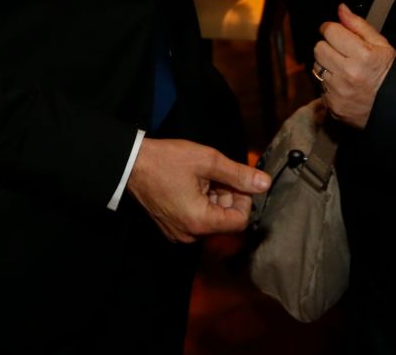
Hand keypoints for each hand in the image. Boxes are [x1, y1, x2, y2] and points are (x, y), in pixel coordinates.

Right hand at [126, 137, 269, 242]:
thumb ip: (239, 174)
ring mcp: (179, 233)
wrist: (131, 164)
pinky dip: (201, 202)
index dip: (244, 199)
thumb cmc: (167, 161)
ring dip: (215, 197)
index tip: (235, 180)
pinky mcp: (172, 228)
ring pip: (212, 218)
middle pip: (225, 220)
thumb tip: (265, 183)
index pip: (240, 221)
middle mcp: (190, 235)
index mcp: (200, 222)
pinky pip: (197, 219)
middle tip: (216, 173)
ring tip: (202, 176)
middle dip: (228, 196)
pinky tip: (193, 184)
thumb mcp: (208, 161)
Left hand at [314, 4, 395, 130]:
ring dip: (327, 65)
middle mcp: (348, 73)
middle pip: (319, 48)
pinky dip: (329, 84)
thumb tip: (341, 9)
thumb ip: (358, 25)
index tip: (336, 32)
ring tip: (343, 69)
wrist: (395, 106)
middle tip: (340, 51)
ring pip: (317, 67)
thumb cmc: (389, 73)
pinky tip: (344, 85)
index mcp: (362, 55)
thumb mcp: (381, 44)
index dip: (332, 29)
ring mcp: (339, 91)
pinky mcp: (333, 106)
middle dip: (327, 46)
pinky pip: (320, 88)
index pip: (330, 31)